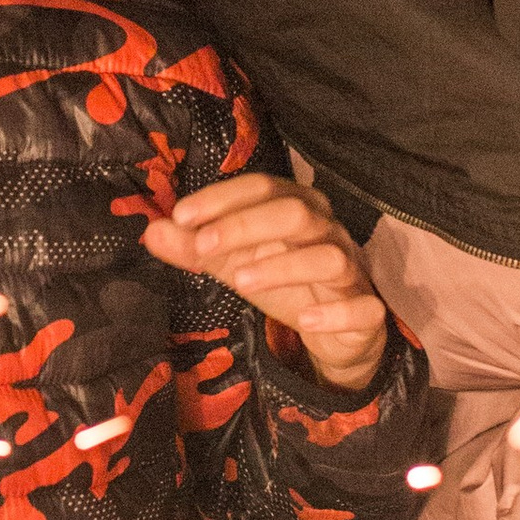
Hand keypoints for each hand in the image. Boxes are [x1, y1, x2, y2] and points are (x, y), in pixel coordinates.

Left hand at [143, 175, 389, 391]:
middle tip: (203, 247)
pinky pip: (363, 307)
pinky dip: (335, 313)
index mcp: (296, 208)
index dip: (222, 198)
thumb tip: (152, 231)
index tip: (181, 217)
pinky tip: (305, 320)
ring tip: (241, 281)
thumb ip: (196, 249)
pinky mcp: (367, 309)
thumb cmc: (286, 284)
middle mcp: (326, 231)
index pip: (262, 187)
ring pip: (328, 256)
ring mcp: (351, 269)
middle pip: (294, 212)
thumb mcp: (236, 264)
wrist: (338, 332)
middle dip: (245, 225)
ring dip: (283, 266)